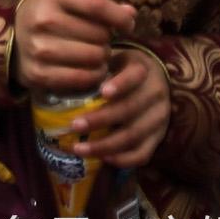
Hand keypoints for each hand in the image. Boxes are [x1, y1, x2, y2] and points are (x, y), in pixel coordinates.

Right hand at [14, 0, 136, 95]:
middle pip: (99, 35)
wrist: (13, 38)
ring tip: (94, 56)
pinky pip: (82, 78)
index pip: (97, 6)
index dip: (119, 18)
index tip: (128, 26)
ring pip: (94, 58)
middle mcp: (42, 20)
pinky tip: (90, 70)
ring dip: (101, 59)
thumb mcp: (69, 1)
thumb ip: (100, 6)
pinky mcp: (38, 73)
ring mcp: (38, 48)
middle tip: (97, 42)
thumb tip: (131, 13)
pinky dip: (93, 76)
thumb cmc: (49, 15)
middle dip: (106, 40)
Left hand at [69, 49, 170, 168]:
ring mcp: (160, 118)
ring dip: (105, 145)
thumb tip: (59, 77)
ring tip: (78, 149)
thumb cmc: (120, 69)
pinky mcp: (159, 137)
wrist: (154, 81)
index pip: (134, 76)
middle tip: (74, 126)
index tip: (102, 92)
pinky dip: (123, 159)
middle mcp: (155, 94)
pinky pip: (143, 153)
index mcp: (142, 70)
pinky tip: (102, 159)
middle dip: (100, 120)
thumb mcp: (112, 59)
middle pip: (130, 109)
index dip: (120, 85)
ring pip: (134, 135)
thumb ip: (93, 67)